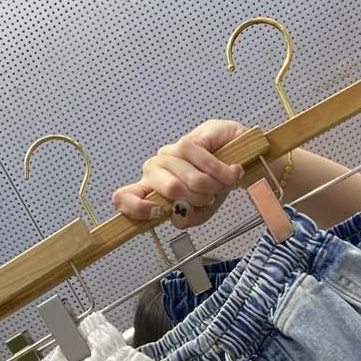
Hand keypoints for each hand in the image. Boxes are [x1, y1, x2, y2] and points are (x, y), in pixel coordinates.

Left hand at [111, 120, 245, 227]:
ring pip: (189, 179)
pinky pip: (203, 161)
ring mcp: (170, 154)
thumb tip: (179, 215)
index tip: (159, 213)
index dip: (136, 208)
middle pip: (170, 191)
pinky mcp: (188, 141)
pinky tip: (230, 172)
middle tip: (210, 197)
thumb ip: (188, 219)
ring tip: (222, 184)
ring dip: (212, 186)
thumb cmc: (213, 185)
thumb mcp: (202, 211)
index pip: (124, 198)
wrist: (237, 160)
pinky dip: (221, 173)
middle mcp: (155, 170)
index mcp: (151, 191)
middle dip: (198, 199)